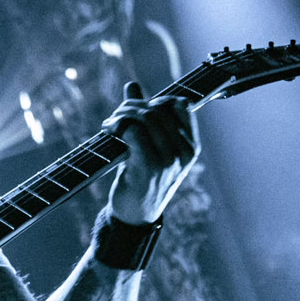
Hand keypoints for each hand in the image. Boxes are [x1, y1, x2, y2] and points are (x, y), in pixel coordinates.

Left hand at [103, 80, 198, 222]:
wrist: (136, 215)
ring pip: (145, 118)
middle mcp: (184, 152)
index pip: (180, 105)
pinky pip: (134, 132)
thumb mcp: (149, 147)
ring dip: (122, 115)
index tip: (139, 110)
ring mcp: (169, 160)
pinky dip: (118, 125)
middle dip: (132, 106)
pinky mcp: (150, 166)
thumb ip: (144, 117)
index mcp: (191, 146)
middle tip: (116, 116)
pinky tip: (109, 130)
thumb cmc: (142, 179)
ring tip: (110, 123)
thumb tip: (132, 85)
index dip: (157, 101)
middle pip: (158, 109)